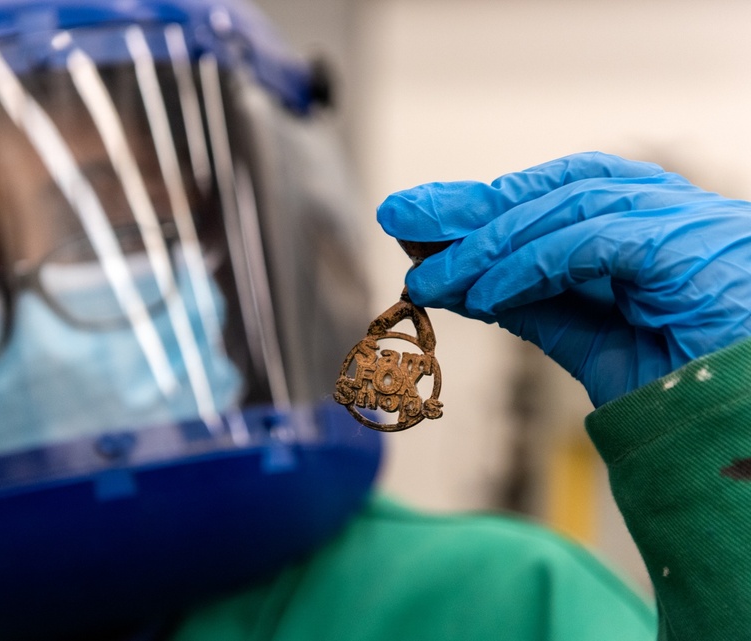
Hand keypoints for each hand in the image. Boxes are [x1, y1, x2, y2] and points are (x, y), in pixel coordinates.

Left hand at [377, 151, 750, 406]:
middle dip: (476, 206)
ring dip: (489, 242)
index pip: (563, 198)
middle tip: (401, 216)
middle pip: (561, 188)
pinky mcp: (692, 251)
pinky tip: (481, 295)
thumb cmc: (686, 393)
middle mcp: (676, 214)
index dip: (490, 206)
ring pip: (571, 207)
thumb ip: (535, 303)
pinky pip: (594, 242)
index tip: (422, 221)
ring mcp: (691, 226)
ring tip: (427, 275)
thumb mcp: (592, 340)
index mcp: (656, 229)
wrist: (742, 443)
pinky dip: (530, 264)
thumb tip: (463, 281)